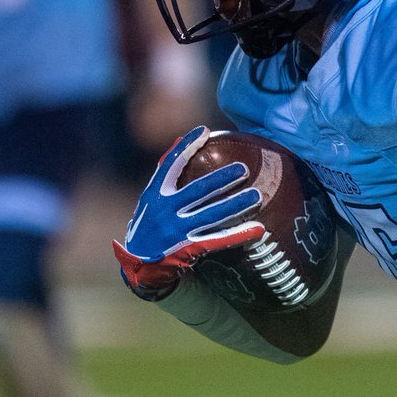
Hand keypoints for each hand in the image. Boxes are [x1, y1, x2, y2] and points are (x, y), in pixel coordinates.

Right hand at [112, 126, 263, 300]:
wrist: (138, 266)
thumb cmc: (148, 226)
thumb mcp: (150, 200)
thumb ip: (165, 175)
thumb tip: (180, 143)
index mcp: (155, 195)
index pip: (171, 165)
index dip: (187, 147)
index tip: (204, 131)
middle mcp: (165, 211)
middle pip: (198, 190)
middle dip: (222, 179)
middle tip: (243, 169)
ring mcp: (177, 231)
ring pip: (212, 215)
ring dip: (236, 204)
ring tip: (256, 195)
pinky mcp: (188, 250)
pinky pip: (218, 240)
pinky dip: (239, 235)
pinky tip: (258, 229)